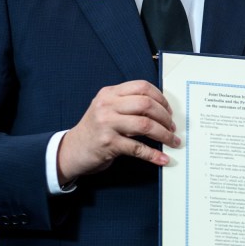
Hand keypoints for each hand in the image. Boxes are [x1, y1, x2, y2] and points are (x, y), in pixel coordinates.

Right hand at [56, 80, 178, 184]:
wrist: (72, 149)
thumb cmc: (96, 129)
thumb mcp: (107, 108)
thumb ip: (128, 103)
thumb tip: (162, 109)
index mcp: (110, 93)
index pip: (142, 87)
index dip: (161, 98)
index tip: (169, 110)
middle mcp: (107, 106)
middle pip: (146, 105)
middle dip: (165, 117)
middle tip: (172, 127)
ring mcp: (107, 124)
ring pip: (145, 125)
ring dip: (164, 135)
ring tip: (172, 141)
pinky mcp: (108, 144)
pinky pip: (138, 148)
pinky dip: (154, 155)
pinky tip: (163, 158)